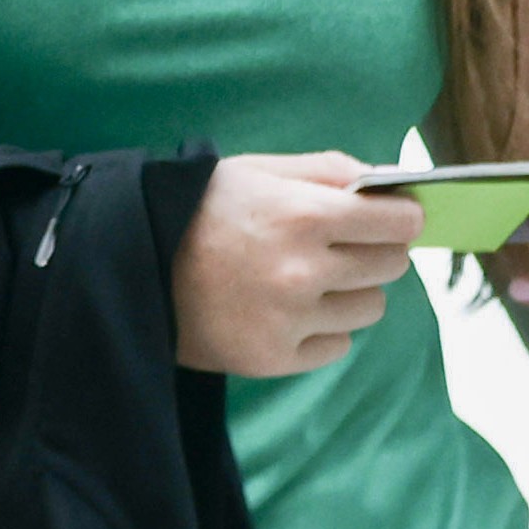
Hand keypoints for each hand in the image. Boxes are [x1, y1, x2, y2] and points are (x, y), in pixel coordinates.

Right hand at [173, 152, 420, 376]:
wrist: (129, 265)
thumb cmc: (198, 210)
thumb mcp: (255, 171)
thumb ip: (326, 170)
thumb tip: (388, 184)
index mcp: (304, 215)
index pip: (400, 223)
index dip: (400, 217)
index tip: (390, 219)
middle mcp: (304, 271)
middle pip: (391, 266)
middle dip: (374, 251)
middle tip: (339, 247)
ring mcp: (290, 319)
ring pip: (370, 308)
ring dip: (350, 292)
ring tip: (305, 280)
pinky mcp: (274, 358)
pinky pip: (338, 345)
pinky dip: (321, 329)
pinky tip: (285, 310)